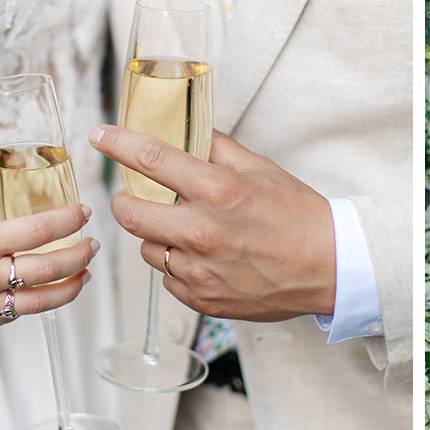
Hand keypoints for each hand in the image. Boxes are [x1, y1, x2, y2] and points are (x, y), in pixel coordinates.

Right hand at [0, 202, 96, 330]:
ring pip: (39, 302)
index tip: (83, 212)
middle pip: (50, 269)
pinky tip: (43, 291)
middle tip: (92, 244)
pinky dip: (32, 303)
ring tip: (84, 275)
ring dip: (69, 288)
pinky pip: (11, 314)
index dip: (68, 220)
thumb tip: (20, 214)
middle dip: (79, 255)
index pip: (40, 231)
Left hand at [89, 125, 335, 321]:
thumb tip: (186, 130)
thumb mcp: (261, 169)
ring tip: (187, 232)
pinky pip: (167, 278)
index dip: (117, 144)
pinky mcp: (201, 299)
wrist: (329, 266)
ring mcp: (199, 270)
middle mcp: (202, 232)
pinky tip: (205, 258)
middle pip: (129, 213)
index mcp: (218, 191)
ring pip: (147, 249)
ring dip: (156, 236)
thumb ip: (217, 148)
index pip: (150, 158)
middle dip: (126, 201)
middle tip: (136, 197)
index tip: (100, 136)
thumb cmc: (299, 216)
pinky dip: (177, 266)